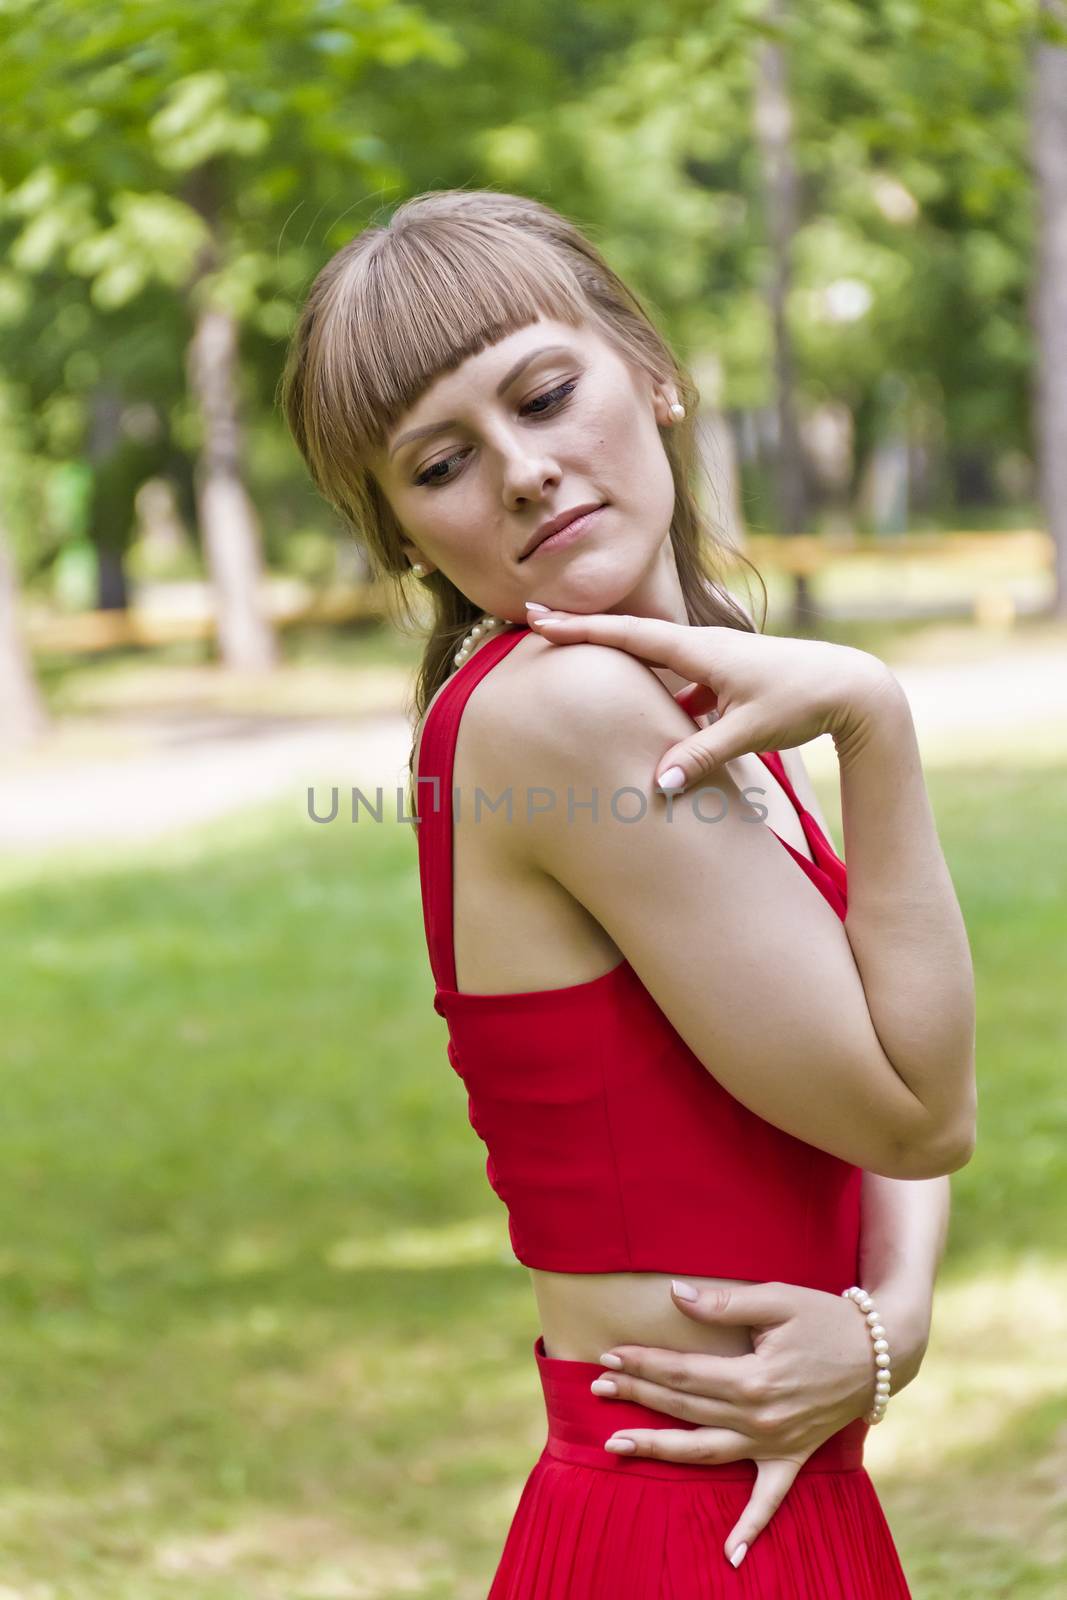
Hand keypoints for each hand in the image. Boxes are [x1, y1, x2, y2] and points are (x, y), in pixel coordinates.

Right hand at [525, 606, 895, 793]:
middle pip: (630, 635)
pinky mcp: (725, 676)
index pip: (628, 635)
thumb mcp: (751, 731)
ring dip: (614, 655)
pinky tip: (644, 707)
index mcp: (701, 650)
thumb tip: (659, 783)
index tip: (538, 619)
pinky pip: (676, 678)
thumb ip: (703, 754)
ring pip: (652, 655)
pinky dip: (651, 684)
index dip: (581, 629)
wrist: (850, 686)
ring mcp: (713, 659)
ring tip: (574, 656)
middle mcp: (702, 646)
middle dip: (583, 629)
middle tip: (534, 620)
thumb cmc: (802, 700)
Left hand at [590, 1280, 900, 1567]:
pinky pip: (769, 1501)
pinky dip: (750, 1529)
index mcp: (753, 1378)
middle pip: (685, 1408)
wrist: (878, 1352)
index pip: (683, 1373)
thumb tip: (674, 1293)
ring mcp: (775, 1443)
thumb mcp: (777, 1298)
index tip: (609, 1353)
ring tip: (615, 1445)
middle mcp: (760, 1418)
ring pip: (705, 1452)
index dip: (643, 1362)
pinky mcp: (792, 1458)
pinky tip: (729, 1557)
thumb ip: (724, 1302)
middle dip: (637, 1395)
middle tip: (597, 1385)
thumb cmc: (824, 1318)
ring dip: (659, 1448)